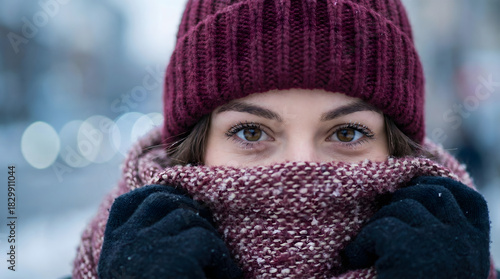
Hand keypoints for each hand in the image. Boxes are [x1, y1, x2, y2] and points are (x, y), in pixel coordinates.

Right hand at [98, 185, 241, 278]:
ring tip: (213, 265)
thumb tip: (174, 198)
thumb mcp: (146, 267)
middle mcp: (124, 245)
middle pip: (162, 201)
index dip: (156, 194)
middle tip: (207, 242)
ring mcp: (146, 248)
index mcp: (114, 250)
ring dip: (207, 237)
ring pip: (189, 217)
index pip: (129, 203)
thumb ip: (149, 239)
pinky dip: (222, 260)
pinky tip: (225, 277)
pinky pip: (208, 240)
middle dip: (189, 212)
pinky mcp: (176, 258)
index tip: (177, 199)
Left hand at [342, 176, 489, 278]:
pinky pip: (377, 228)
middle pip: (427, 195)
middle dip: (398, 205)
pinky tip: (357, 260)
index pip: (468, 199)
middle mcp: (464, 241)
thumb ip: (443, 236)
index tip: (415, 190)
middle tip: (381, 233)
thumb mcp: (444, 264)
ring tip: (370, 254)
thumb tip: (418, 192)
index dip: (439, 186)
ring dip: (377, 226)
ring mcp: (440, 242)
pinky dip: (360, 244)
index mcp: (476, 246)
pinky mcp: (409, 248)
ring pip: (399, 208)